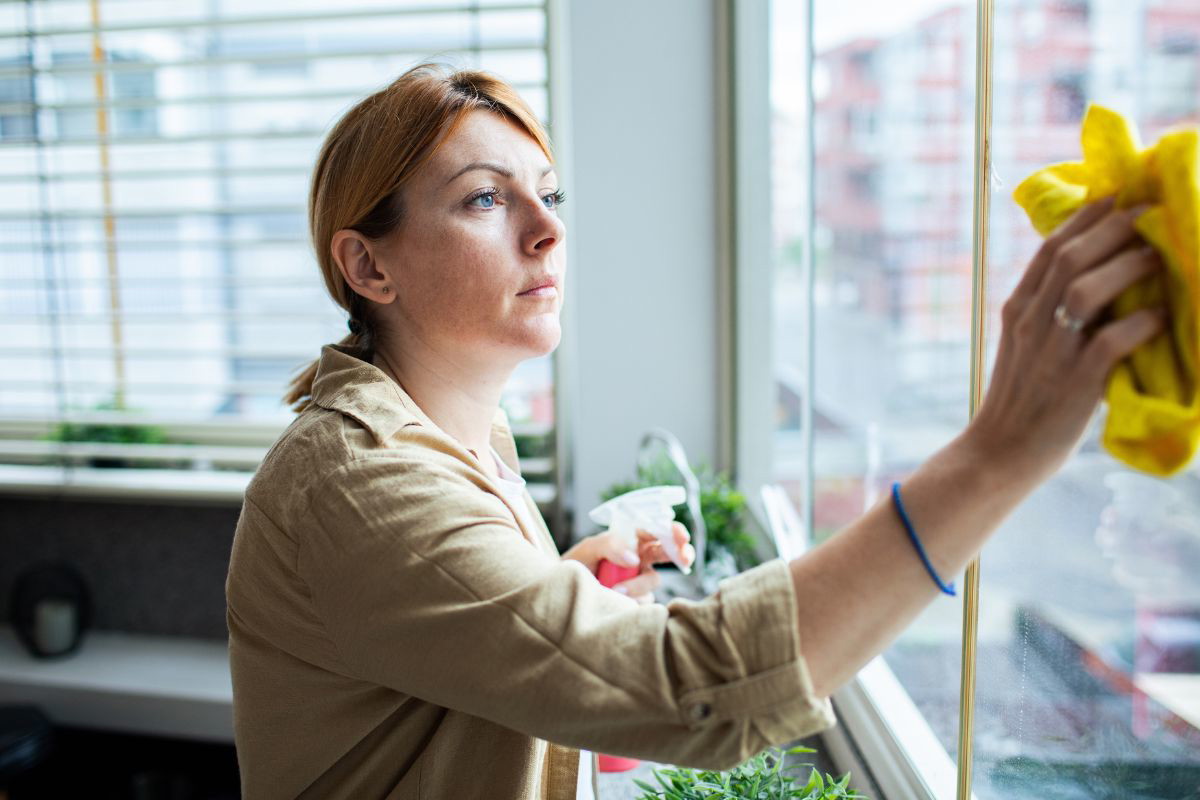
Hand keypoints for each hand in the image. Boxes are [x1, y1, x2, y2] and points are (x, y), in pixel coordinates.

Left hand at [560, 523, 694, 603]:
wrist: (562, 593)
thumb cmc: (576, 566)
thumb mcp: (588, 549)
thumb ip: (609, 544)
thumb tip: (634, 559)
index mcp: (632, 539)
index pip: (656, 530)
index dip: (671, 530)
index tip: (680, 535)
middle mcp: (641, 557)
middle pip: (669, 552)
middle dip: (682, 552)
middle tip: (685, 556)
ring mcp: (640, 580)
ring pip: (653, 579)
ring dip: (637, 584)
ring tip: (613, 590)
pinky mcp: (638, 600)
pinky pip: (645, 600)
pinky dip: (632, 600)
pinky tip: (614, 599)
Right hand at [964, 197, 1167, 482]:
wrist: (1000, 454)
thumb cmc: (1021, 401)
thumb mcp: (1024, 346)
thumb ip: (1049, 312)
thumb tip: (1096, 278)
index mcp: (1016, 310)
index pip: (1049, 250)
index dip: (1085, 217)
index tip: (1118, 196)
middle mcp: (1029, 324)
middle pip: (1069, 259)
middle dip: (1113, 229)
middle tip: (1149, 213)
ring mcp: (1050, 353)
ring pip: (1086, 291)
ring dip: (1127, 267)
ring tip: (1157, 256)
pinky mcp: (1075, 384)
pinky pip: (1111, 341)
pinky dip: (1139, 322)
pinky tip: (1158, 314)